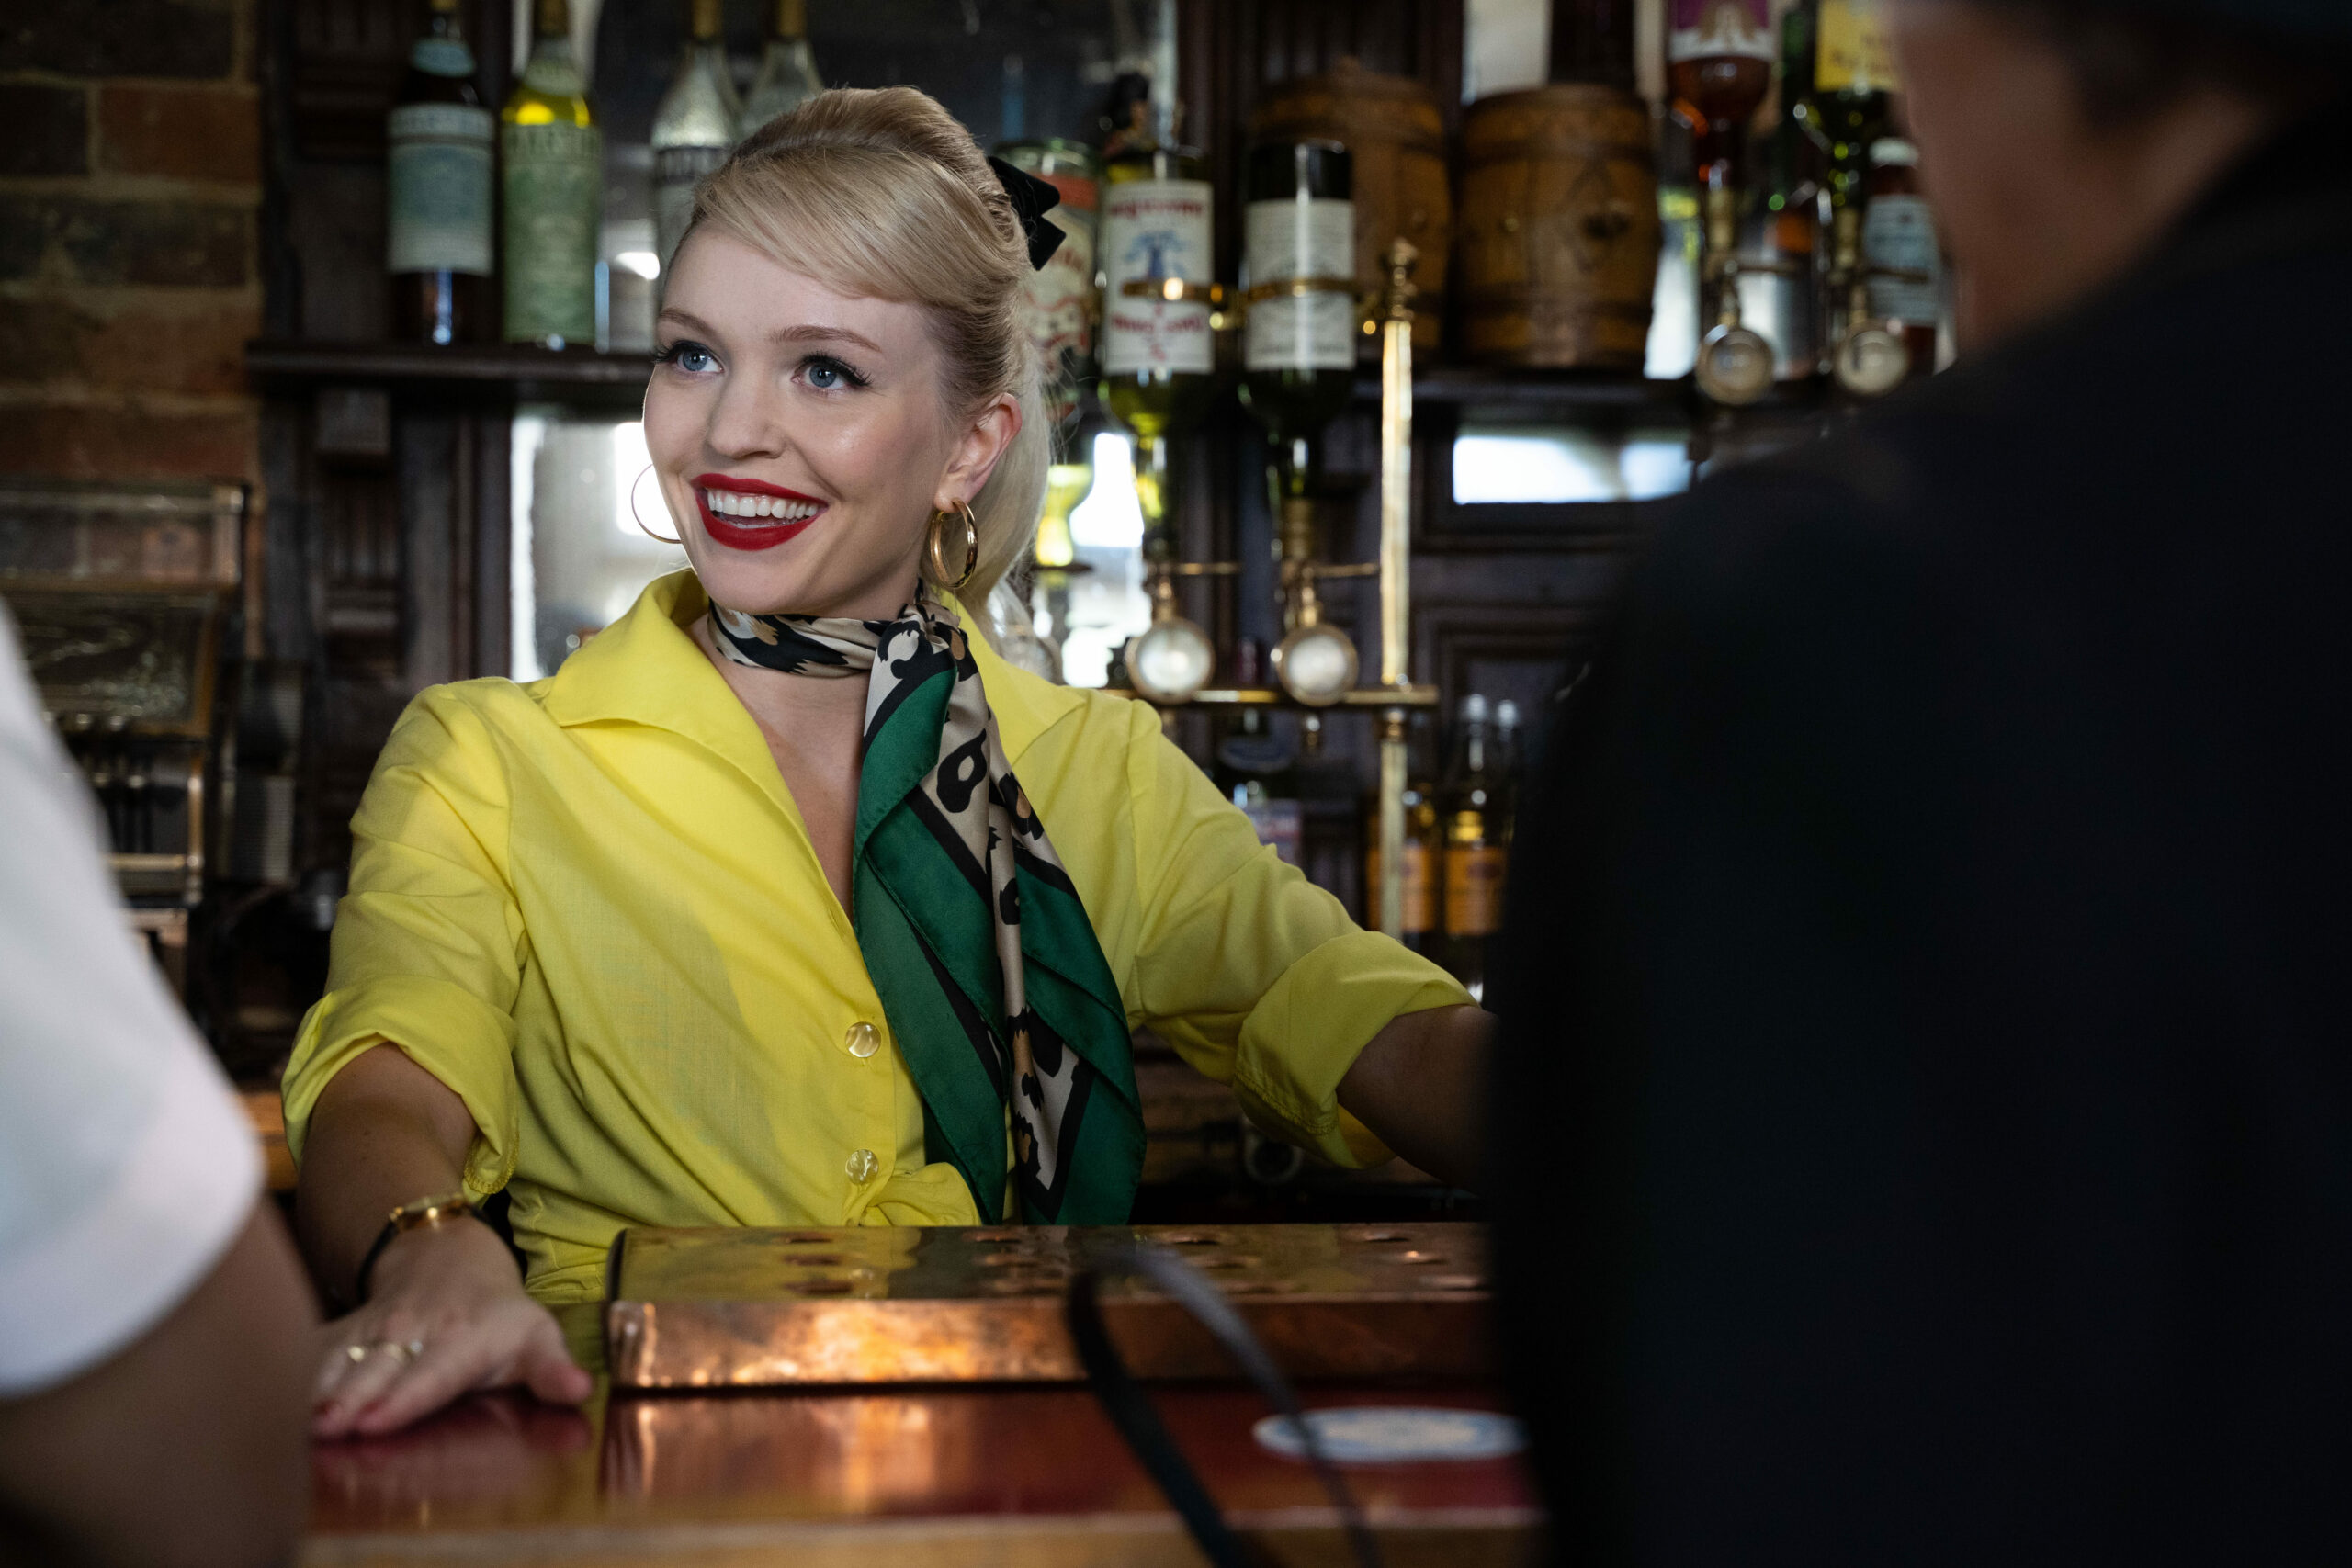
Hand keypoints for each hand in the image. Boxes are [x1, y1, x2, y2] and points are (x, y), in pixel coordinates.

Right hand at [311, 1215, 590, 1439]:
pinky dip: (290, 1369)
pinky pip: (314, 1348)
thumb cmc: (498, 1311)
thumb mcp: (537, 1333)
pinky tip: (265, 1392)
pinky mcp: (343, 1328)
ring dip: (315, 1388)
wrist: (448, 1253)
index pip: (432, 1373)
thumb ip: (552, 1368)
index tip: (377, 1421)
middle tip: (324, 1427)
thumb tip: (579, 1389)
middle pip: (378, 1371)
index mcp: (463, 1339)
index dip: (405, 1397)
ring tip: (293, 1417)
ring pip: (340, 1359)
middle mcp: (413, 1332)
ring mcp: (373, 1328)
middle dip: (351, 1400)